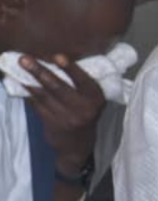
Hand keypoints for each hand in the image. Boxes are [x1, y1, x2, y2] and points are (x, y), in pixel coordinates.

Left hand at [20, 54, 103, 171]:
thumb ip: (81, 85)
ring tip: (17, 70)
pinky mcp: (52, 125)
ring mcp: (67, 118)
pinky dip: (28, 94)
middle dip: (40, 72)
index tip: (57, 56)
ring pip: (44, 96)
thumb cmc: (85, 112)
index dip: (70, 68)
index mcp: (96, 98)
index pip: (83, 80)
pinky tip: (20, 84)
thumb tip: (55, 60)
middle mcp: (83, 108)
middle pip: (58, 87)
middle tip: (24, 60)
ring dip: (29, 81)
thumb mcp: (91, 100)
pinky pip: (37, 106)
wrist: (78, 144)